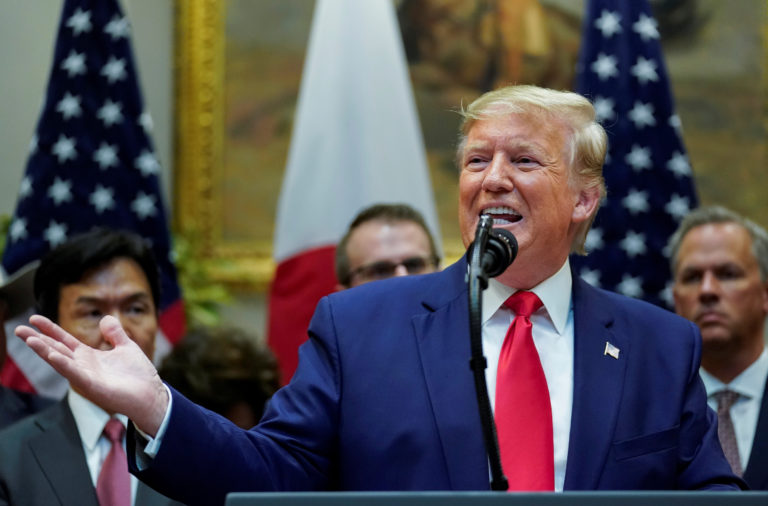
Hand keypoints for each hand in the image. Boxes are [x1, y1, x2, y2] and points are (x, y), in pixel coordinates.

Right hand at [15, 314, 168, 434]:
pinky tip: (53, 356)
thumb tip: (106, 318)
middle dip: (37, 340)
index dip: (50, 329)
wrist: (151, 395)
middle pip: (56, 349)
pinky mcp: (93, 387)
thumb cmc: (139, 375)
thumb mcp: (126, 347)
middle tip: (19, 329)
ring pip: (61, 361)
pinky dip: (64, 365)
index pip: (64, 340)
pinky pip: (75, 374)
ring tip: (29, 339)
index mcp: (89, 356)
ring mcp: (86, 377)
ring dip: (44, 351)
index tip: (34, 318)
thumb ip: (115, 333)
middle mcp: (83, 366)